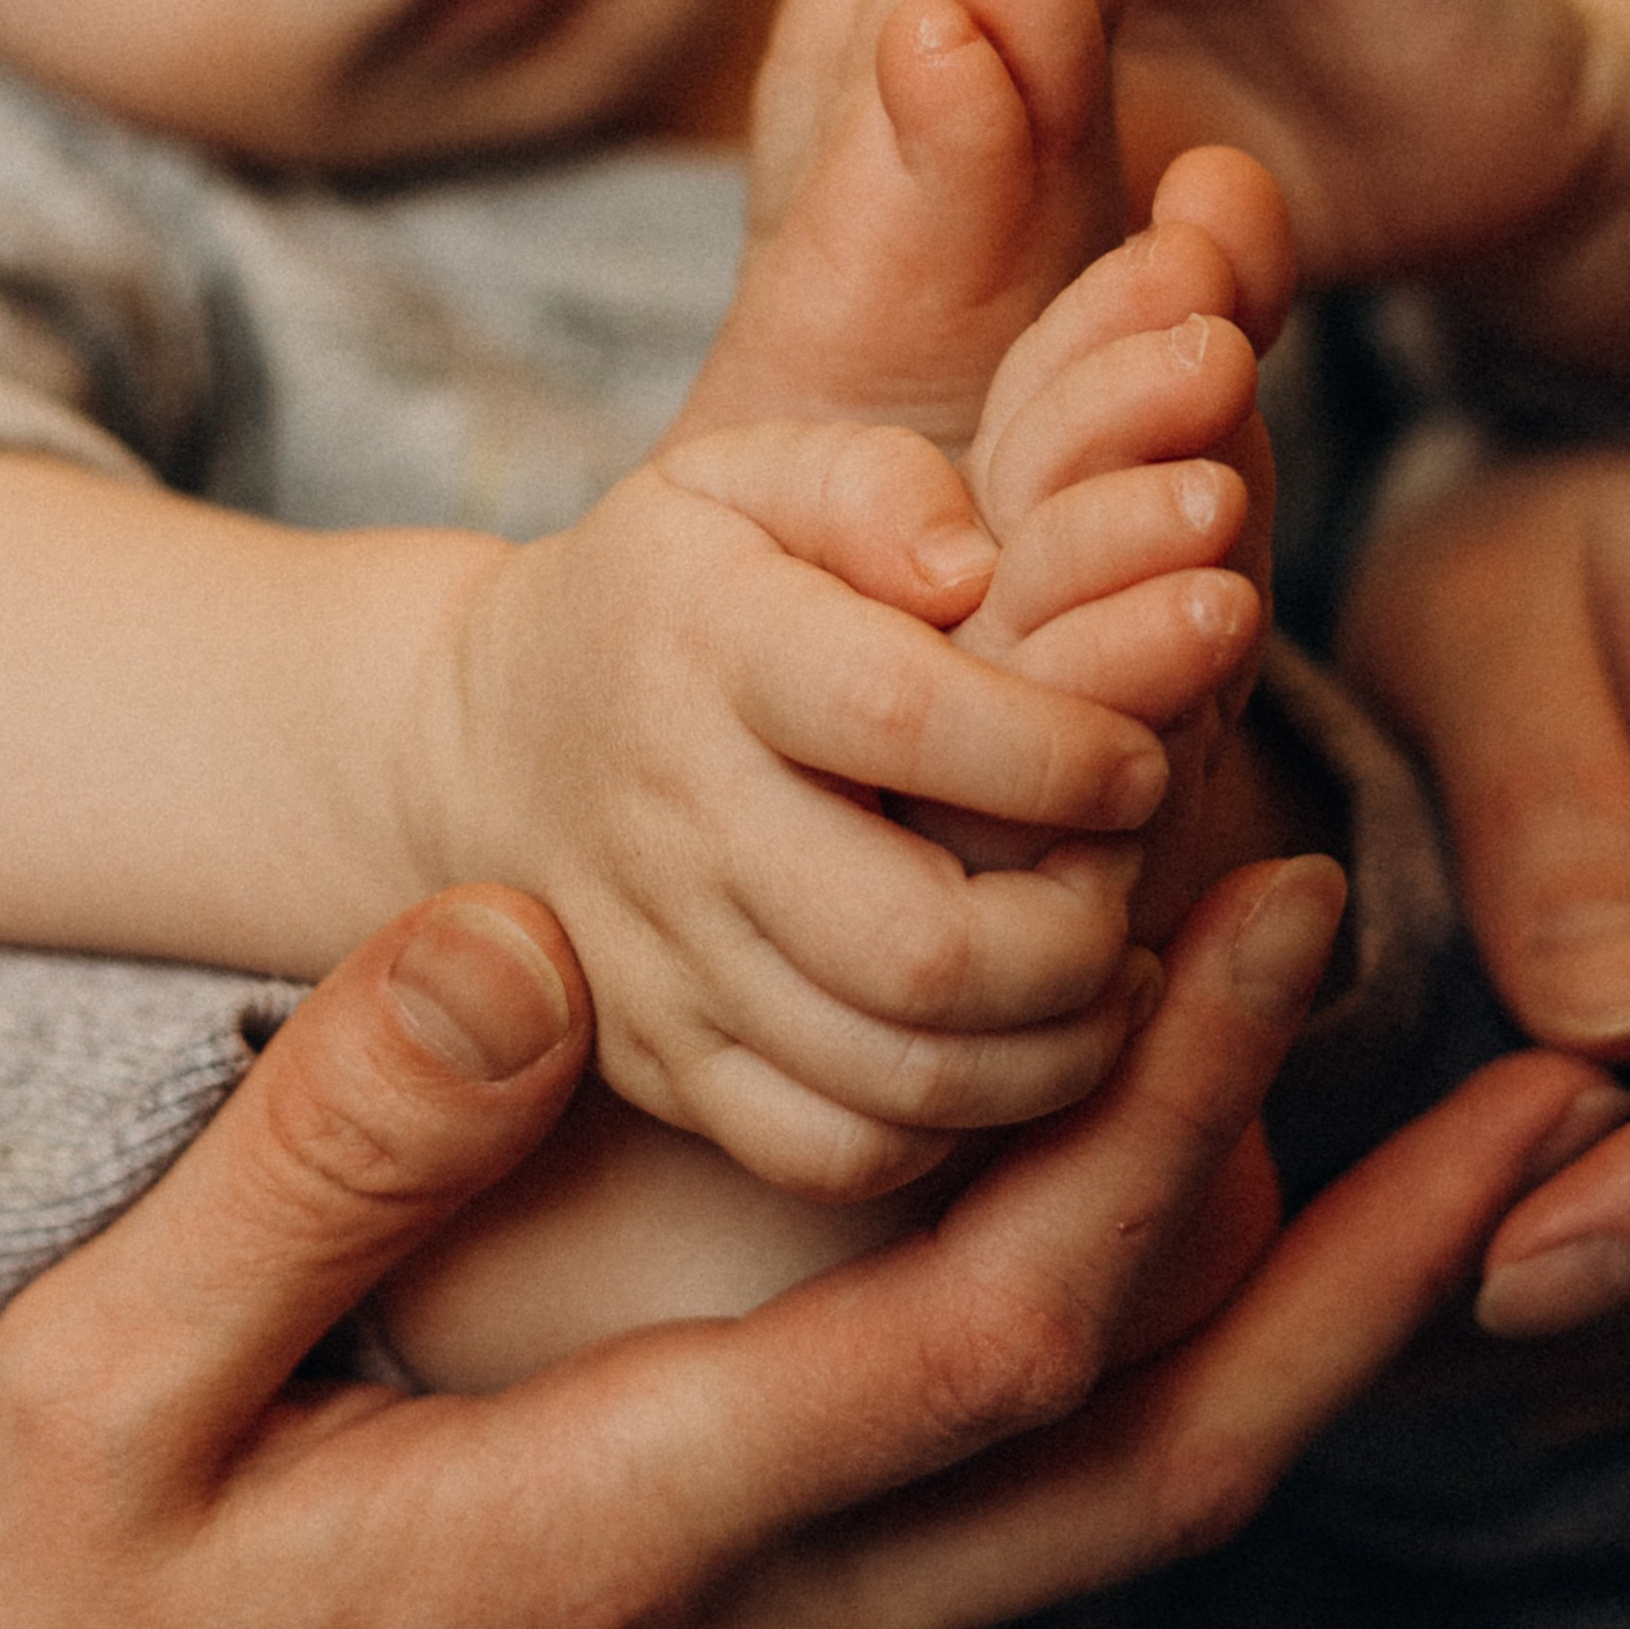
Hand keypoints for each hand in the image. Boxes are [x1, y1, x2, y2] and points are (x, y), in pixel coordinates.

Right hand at [0, 875, 1605, 1628]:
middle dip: (1368, 1267)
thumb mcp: (83, 1405)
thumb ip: (318, 1161)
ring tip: (1417, 1186)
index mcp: (603, 1541)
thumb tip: (522, 935)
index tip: (1279, 920)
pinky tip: (1121, 1307)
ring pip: (1089, 1536)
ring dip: (1276, 1348)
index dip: (1173, 1120)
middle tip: (1543, 1095)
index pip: (989, 1323)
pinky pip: (982, 1570)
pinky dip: (1113, 1420)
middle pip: (1145, 1463)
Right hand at [445, 418, 1183, 1197]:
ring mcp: (665, 966)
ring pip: (896, 1077)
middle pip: (916, 946)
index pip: (903, 718)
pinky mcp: (666, 1069)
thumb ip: (875, 487)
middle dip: (1078, 932)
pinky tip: (1018, 1047)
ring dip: (1054, 1046)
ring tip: (1110, 968)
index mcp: (713, 648)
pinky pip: (833, 1150)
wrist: (491, 743)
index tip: (1138, 759)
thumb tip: (972, 568)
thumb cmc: (678, 589)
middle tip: (1127, 877)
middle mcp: (680, 822)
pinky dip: (957, 1127)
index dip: (1059, 753)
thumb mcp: (751, 478)